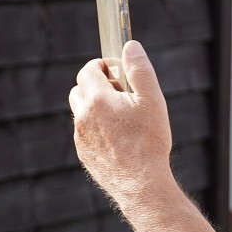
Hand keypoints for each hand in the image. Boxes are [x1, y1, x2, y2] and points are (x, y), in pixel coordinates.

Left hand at [69, 41, 172, 203]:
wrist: (141, 184)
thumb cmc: (149, 142)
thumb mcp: (151, 100)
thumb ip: (139, 70)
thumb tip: (130, 46)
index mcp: (97, 99)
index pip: (88, 70)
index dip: (103, 66)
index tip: (118, 73)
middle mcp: (83, 116)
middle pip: (80, 88)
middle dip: (97, 85)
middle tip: (122, 93)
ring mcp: (80, 136)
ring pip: (81, 112)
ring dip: (96, 107)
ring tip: (122, 117)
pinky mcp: (84, 153)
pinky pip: (85, 132)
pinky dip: (97, 128)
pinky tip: (120, 139)